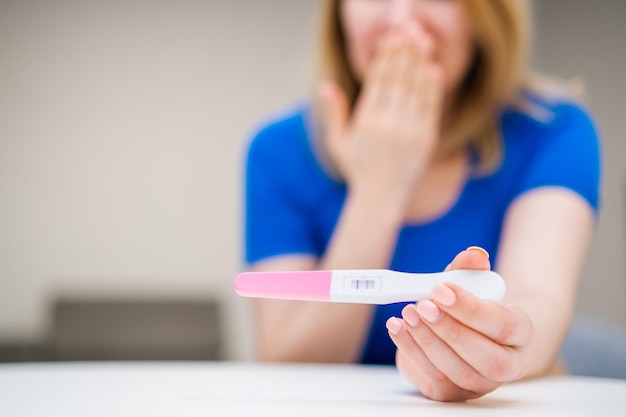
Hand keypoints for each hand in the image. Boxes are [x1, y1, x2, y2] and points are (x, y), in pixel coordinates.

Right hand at [318, 25, 442, 208]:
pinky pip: (431, 108)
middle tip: (409, 28)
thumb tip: (325, 86)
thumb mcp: (338, 142)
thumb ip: (333, 113)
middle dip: (404, 52)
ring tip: (423, 40)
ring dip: (420, 62)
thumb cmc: (357, 169)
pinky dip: (432, 88)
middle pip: (398, 80)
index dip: (385, 57)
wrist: (382, 198)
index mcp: (366, 122)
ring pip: (416, 90)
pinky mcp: (426, 139)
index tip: (390, 37)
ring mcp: (410, 131)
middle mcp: (389, 124)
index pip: (378, 81)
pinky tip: (434, 69)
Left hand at [386, 247, 533, 401]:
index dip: (471, 308)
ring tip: (408, 313)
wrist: (460, 333)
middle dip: (450, 330)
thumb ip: (469, 268)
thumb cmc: (469, 307)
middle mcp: (507, 365)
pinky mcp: (452, 393)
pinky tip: (398, 328)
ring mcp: (480, 383)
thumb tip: (472, 256)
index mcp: (520, 333)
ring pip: (458, 371)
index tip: (442, 289)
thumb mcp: (469, 283)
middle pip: (487, 358)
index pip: (503, 326)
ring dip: (427, 340)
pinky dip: (411, 351)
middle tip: (423, 305)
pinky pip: (434, 379)